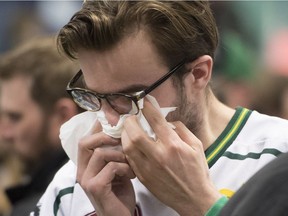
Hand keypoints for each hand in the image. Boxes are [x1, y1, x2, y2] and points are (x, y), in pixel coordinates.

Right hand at [77, 122, 135, 215]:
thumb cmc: (120, 192)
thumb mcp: (116, 169)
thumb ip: (114, 153)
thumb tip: (122, 130)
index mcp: (85, 165)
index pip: (85, 139)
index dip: (98, 127)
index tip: (113, 118)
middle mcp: (82, 171)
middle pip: (85, 142)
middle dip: (105, 136)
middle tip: (122, 138)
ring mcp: (86, 180)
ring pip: (101, 153)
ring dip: (121, 154)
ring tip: (131, 163)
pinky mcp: (95, 188)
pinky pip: (111, 167)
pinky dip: (124, 167)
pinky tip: (132, 174)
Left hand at [121, 100, 220, 215]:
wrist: (194, 198)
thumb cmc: (197, 171)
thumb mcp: (196, 145)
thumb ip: (181, 129)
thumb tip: (167, 120)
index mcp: (174, 145)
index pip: (156, 121)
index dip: (148, 108)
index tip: (144, 103)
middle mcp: (159, 155)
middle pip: (135, 134)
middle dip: (130, 121)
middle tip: (131, 117)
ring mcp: (149, 168)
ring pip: (128, 147)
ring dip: (125, 135)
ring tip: (128, 130)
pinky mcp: (143, 177)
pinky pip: (129, 160)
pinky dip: (127, 149)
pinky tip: (130, 145)